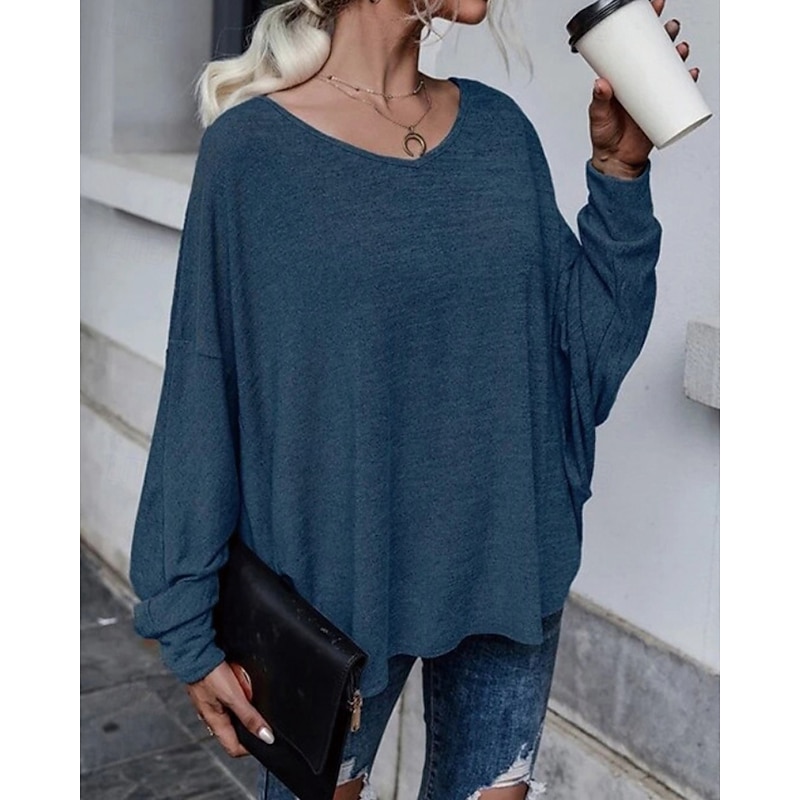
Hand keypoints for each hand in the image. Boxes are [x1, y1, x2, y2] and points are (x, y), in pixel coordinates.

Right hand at [187, 661, 274, 757]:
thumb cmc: (210, 675)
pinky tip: (241, 681)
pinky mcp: (213, 691)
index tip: (265, 735)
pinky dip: (239, 691)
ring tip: (246, 687)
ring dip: (244, 702)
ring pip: (234, 710)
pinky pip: (231, 696)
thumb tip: (265, 736)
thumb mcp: (234, 697)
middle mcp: (212, 717)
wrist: (196, 653)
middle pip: (236, 729)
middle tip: (255, 704)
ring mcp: (212, 704)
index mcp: (215, 723)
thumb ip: (249, 717)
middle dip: (249, 718)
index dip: (251, 746)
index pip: (233, 748)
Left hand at [589, 0, 700, 178]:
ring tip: (680, 48)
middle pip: (656, 49)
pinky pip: (681, 91)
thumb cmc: (604, 136)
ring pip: (671, 66)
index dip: (645, 22)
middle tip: (670, 27)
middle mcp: (639, 80)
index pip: (633, 43)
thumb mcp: (598, 116)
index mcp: (622, 76)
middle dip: (666, 34)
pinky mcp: (663, 107)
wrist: (616, 161)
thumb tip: (601, 84)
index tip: (653, 5)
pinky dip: (688, 81)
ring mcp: (653, 92)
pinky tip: (692, 73)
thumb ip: (599, 101)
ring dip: (679, 53)